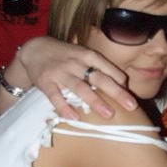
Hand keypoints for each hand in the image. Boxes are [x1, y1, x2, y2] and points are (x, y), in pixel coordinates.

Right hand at [16, 37, 136, 118]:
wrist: (34, 49)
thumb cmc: (66, 56)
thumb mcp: (83, 55)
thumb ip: (100, 68)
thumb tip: (122, 85)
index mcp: (88, 55)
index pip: (108, 68)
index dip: (121, 82)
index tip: (131, 96)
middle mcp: (76, 63)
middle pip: (99, 78)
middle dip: (116, 92)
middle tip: (131, 106)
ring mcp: (60, 73)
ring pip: (80, 88)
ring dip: (96, 101)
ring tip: (109, 115)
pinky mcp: (46, 82)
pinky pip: (56, 97)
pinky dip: (65, 107)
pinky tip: (75, 118)